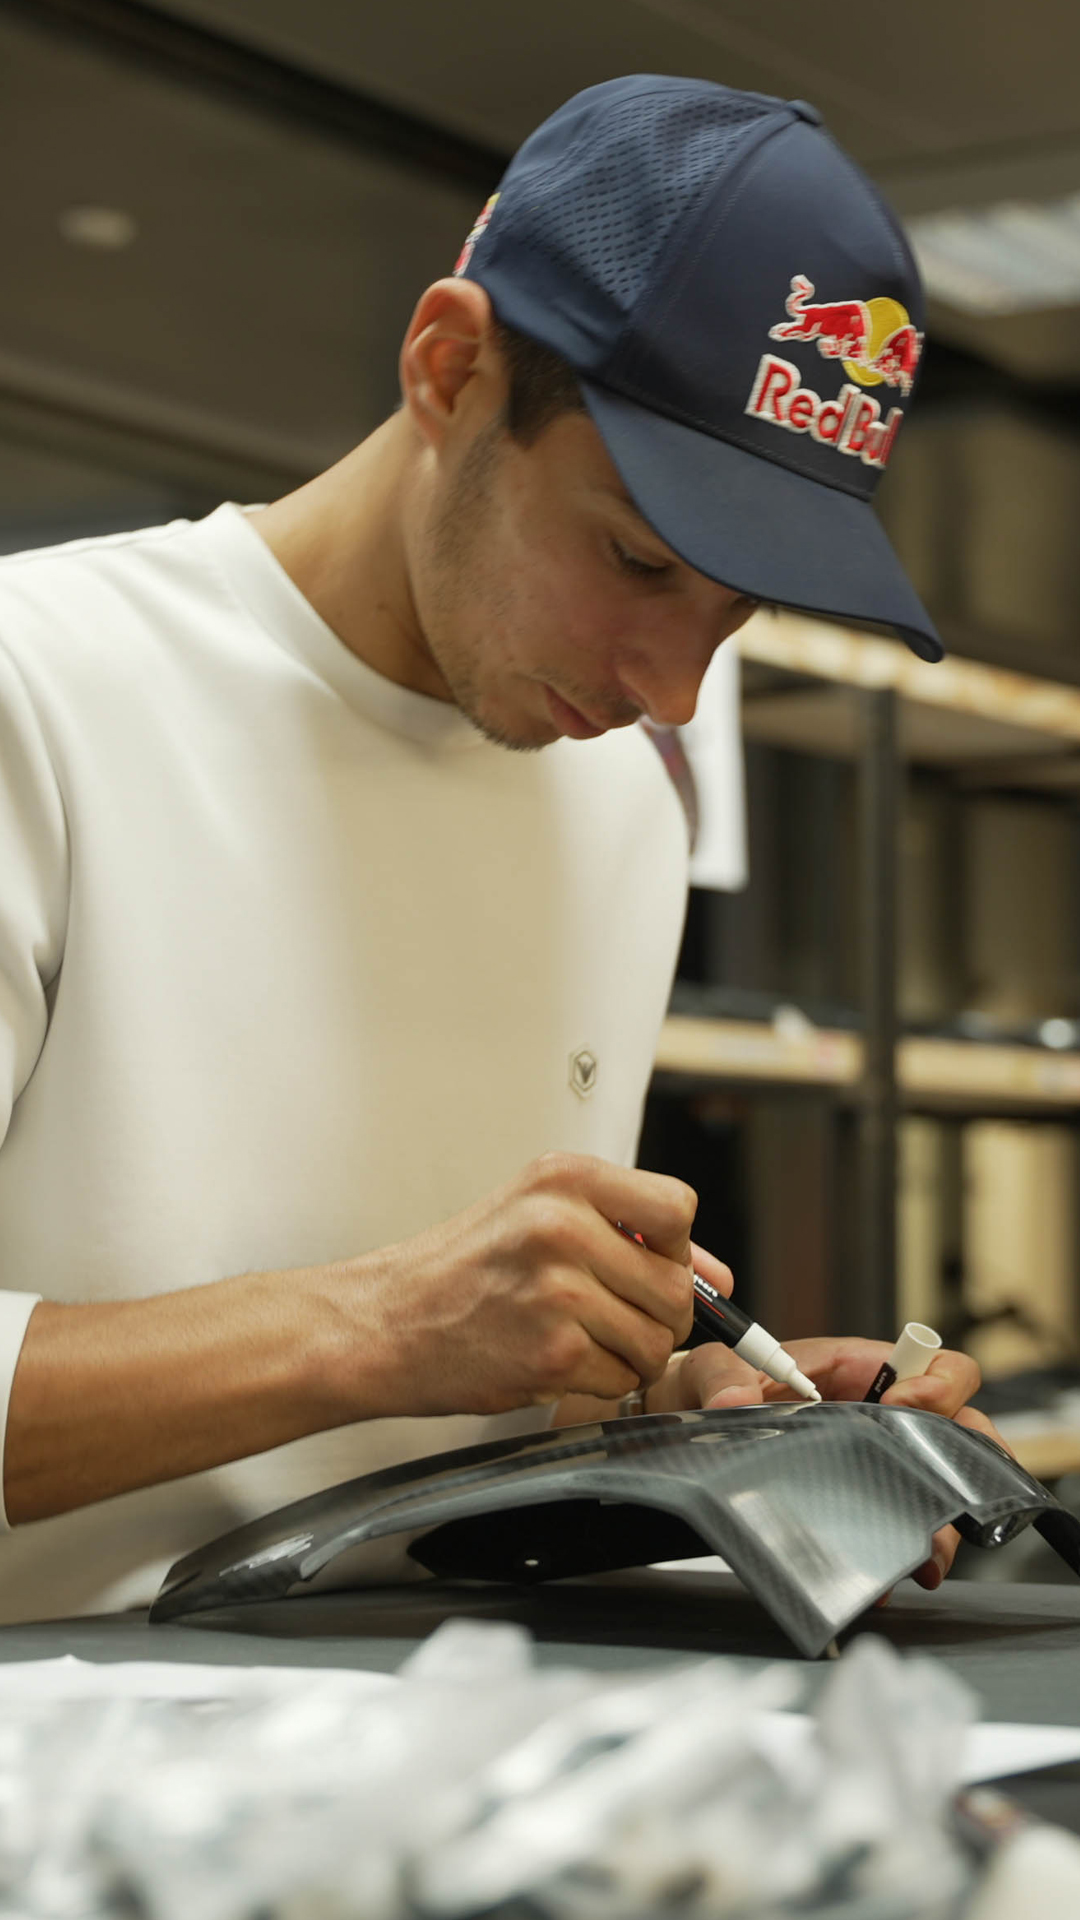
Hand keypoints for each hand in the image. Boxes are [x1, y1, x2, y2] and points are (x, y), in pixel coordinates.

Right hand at [318, 1153, 697, 1419]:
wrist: (387, 1321)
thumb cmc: (463, 1270)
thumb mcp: (540, 1218)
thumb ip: (631, 1235)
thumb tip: (719, 1276)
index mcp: (564, 1178)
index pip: (677, 1207)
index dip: (675, 1248)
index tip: (649, 1265)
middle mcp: (563, 1224)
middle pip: (677, 1285)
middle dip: (660, 1316)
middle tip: (614, 1318)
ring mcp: (559, 1288)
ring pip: (659, 1339)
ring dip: (632, 1355)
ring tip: (582, 1340)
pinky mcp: (553, 1350)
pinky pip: (622, 1378)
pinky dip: (599, 1383)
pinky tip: (555, 1361)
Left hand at [646, 1311, 1009, 1590]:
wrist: (683, 1431)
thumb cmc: (709, 1389)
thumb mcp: (707, 1368)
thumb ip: (720, 1372)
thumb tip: (735, 1397)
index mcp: (857, 1368)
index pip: (933, 1365)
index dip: (936, 1387)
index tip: (902, 1409)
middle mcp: (879, 1413)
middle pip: (959, 1431)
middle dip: (962, 1468)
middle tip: (935, 1499)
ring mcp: (874, 1460)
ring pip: (941, 1487)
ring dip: (942, 1526)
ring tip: (922, 1557)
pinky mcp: (861, 1502)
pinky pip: (904, 1526)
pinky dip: (905, 1556)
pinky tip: (887, 1579)